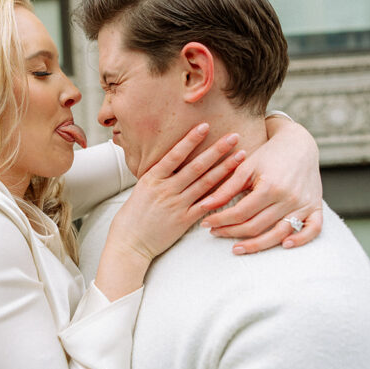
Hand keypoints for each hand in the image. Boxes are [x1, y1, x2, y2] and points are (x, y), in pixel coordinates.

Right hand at [96, 123, 245, 297]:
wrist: (129, 242)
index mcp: (153, 178)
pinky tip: (234, 186)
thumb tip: (172, 161)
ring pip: (205, 183)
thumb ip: (158, 176)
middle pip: (196, 166)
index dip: (191, 139)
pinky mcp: (184, 220)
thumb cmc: (132, 215)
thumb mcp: (141, 189)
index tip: (205, 126)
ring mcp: (177, 205)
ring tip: (240, 156)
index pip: (175, 154)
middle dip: (217, 150)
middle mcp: (166, 189)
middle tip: (234, 137)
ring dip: (225, 168)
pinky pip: (206, 205)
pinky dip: (221, 195)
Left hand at [199, 118, 321, 253]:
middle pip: (257, 226)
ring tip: (237, 248)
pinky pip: (313, 230)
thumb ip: (226, 188)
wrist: (299, 144)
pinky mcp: (315, 207)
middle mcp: (288, 198)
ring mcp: (304, 204)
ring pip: (279, 234)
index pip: (240, 213)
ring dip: (257, 245)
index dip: (221, 221)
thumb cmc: (269, 155)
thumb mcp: (245, 167)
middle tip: (216, 234)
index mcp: (270, 186)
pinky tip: (284, 246)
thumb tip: (203, 205)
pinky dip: (301, 240)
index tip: (206, 223)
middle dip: (232, 233)